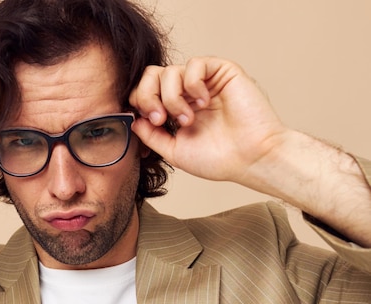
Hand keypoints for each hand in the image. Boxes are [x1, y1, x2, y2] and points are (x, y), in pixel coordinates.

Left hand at [129, 57, 287, 186]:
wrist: (251, 159)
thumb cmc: (219, 159)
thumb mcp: (174, 150)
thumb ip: (151, 135)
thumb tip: (132, 119)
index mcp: (176, 108)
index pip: (146, 90)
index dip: (140, 102)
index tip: (150, 123)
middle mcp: (188, 93)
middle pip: (152, 75)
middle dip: (147, 95)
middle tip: (158, 118)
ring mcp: (205, 82)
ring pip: (169, 71)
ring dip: (171, 98)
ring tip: (187, 119)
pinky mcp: (222, 72)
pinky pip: (194, 64)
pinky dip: (192, 84)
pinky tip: (203, 103)